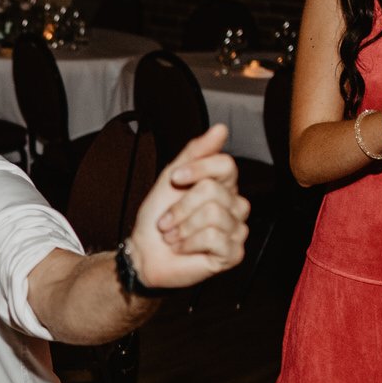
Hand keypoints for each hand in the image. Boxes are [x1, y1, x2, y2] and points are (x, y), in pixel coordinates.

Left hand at [127, 124, 251, 289]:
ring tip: (174, 236)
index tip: (175, 179)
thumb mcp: (172, 178)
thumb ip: (196, 153)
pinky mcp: (233, 253)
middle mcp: (236, 206)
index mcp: (224, 185)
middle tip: (168, 221)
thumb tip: (220, 129)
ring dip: (182, 227)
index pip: (225, 164)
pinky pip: (214, 238)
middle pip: (212, 190)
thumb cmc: (158, 216)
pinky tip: (184, 248)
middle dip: (180, 207)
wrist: (144, 252)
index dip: (197, 169)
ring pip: (212, 214)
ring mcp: (237, 230)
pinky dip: (189, 243)